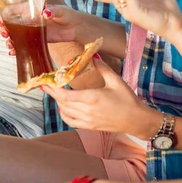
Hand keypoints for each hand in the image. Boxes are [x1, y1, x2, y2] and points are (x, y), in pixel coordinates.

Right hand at [0, 4, 83, 55]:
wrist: (76, 28)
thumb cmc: (68, 14)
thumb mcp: (61, 10)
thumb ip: (53, 10)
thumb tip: (45, 12)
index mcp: (32, 9)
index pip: (15, 10)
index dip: (6, 15)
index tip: (2, 21)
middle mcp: (29, 19)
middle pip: (12, 24)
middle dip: (5, 29)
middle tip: (4, 34)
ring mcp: (32, 30)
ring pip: (16, 35)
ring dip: (9, 40)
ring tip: (9, 44)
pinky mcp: (36, 40)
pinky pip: (24, 44)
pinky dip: (17, 49)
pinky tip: (13, 52)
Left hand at [43, 56, 158, 137]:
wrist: (136, 119)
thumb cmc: (127, 99)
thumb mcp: (115, 80)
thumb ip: (102, 67)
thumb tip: (93, 55)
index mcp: (91, 98)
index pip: (65, 95)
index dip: (53, 90)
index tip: (46, 83)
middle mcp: (87, 111)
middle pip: (62, 103)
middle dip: (53, 94)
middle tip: (48, 85)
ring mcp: (87, 120)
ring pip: (65, 112)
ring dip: (59, 103)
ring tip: (57, 93)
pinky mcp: (90, 126)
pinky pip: (71, 121)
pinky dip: (64, 114)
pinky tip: (64, 107)